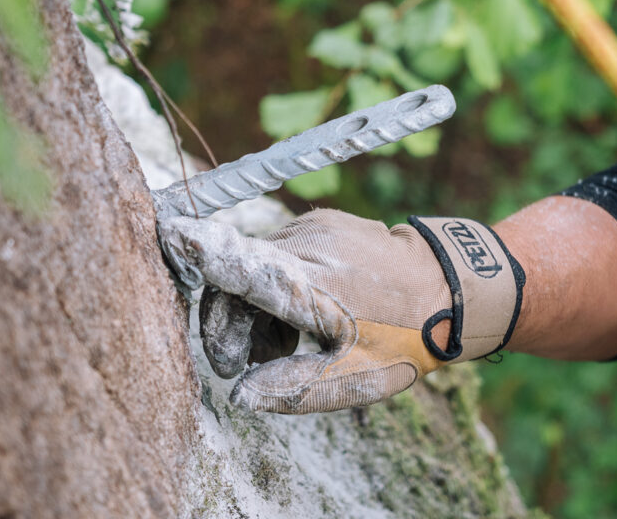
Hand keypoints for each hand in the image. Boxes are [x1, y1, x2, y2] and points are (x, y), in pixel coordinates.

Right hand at [158, 209, 523, 413]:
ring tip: (280, 348)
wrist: (450, 285)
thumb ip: (292, 388)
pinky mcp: (321, 222)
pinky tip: (297, 318)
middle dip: (225, 320)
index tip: (166, 235)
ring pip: (256, 264)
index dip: (204, 252)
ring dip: (251, 307)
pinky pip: (279, 253)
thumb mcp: (354, 378)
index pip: (246, 264)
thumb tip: (239, 394)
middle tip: (236, 365)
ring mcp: (315, 228)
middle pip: (238, 274)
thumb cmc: (404, 337)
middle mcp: (309, 246)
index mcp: (314, 286)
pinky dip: (274, 286)